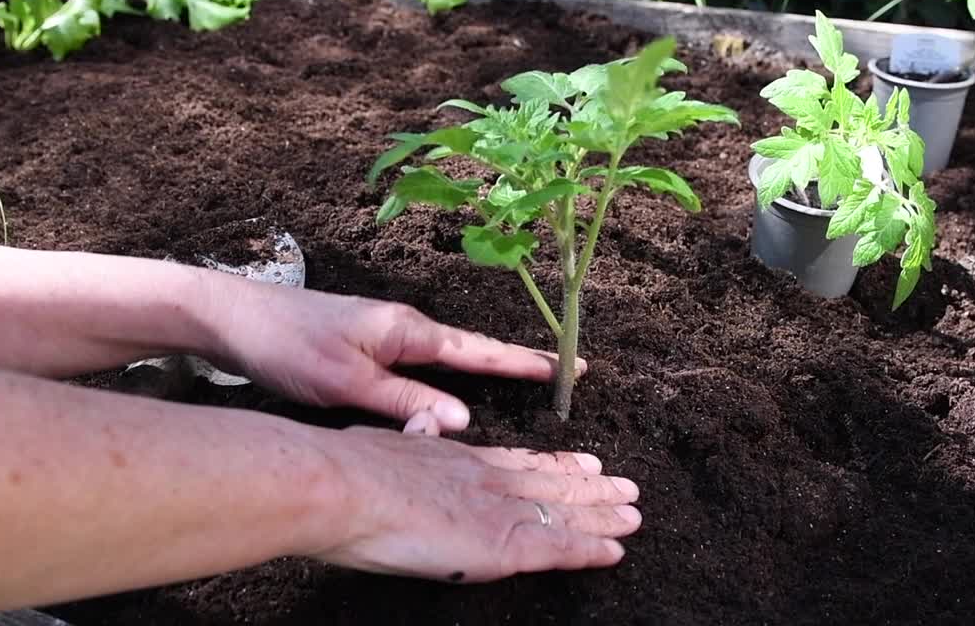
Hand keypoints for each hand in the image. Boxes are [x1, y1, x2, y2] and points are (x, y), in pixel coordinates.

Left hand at [203, 281, 582, 430]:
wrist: (232, 316)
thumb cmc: (286, 347)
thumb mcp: (346, 384)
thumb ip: (405, 403)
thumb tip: (462, 423)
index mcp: (406, 331)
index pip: (480, 350)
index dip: (525, 362)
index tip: (570, 367)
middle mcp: (403, 326)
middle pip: (473, 348)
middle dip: (518, 361)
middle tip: (564, 370)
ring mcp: (385, 331)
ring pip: (448, 353)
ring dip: (487, 364)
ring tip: (526, 374)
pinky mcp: (366, 341)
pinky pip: (424, 358)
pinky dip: (452, 369)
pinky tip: (455, 381)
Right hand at [304, 425, 639, 581]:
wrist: (341, 485)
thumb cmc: (348, 468)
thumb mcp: (385, 442)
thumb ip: (410, 437)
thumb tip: (419, 422)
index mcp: (457, 458)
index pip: (518, 461)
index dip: (553, 463)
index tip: (580, 461)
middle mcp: (486, 479)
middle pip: (551, 481)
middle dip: (590, 486)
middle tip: (624, 485)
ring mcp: (498, 510)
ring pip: (565, 512)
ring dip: (602, 515)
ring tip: (633, 513)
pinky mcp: (502, 543)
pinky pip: (559, 548)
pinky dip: (590, 549)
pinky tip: (615, 552)